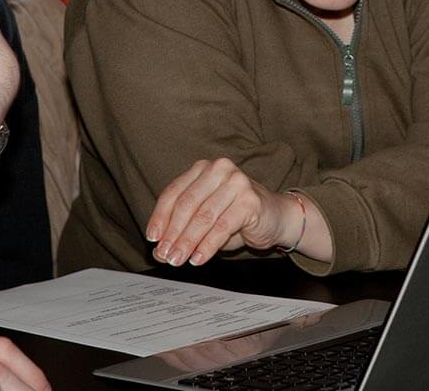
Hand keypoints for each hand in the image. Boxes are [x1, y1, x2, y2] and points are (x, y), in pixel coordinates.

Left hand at [145, 158, 300, 266]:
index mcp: (203, 168)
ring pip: (203, 216)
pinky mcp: (250, 200)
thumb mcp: (205, 220)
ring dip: (187, 242)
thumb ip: (182, 229)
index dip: (160, 217)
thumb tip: (159, 251)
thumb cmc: (236, 217)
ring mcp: (236, 182)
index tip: (152, 239)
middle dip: (172, 233)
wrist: (276, 217)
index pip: (174, 192)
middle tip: (165, 255)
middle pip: (187, 204)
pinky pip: (222, 226)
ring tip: (178, 259)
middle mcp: (219, 170)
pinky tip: (198, 258)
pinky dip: (207, 245)